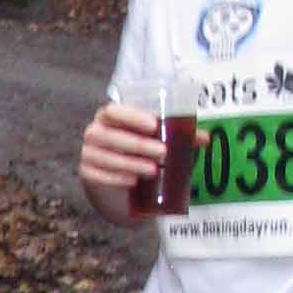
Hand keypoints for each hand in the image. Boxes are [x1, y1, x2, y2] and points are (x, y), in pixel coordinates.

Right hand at [78, 96, 166, 224]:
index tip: (154, 125)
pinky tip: (132, 181)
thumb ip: (178, 136)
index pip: (113, 111)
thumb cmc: (138, 149)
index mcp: (109, 116)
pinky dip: (116, 178)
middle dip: (138, 145)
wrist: (119, 177)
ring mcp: (88, 153)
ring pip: (105, 157)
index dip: (132, 117)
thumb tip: (206, 138)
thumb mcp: (156, 139)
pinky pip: (98, 175)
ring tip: (153, 170)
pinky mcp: (87, 173)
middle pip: (110, 136)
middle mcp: (94, 132)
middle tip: (163, 153)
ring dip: (130, 164)